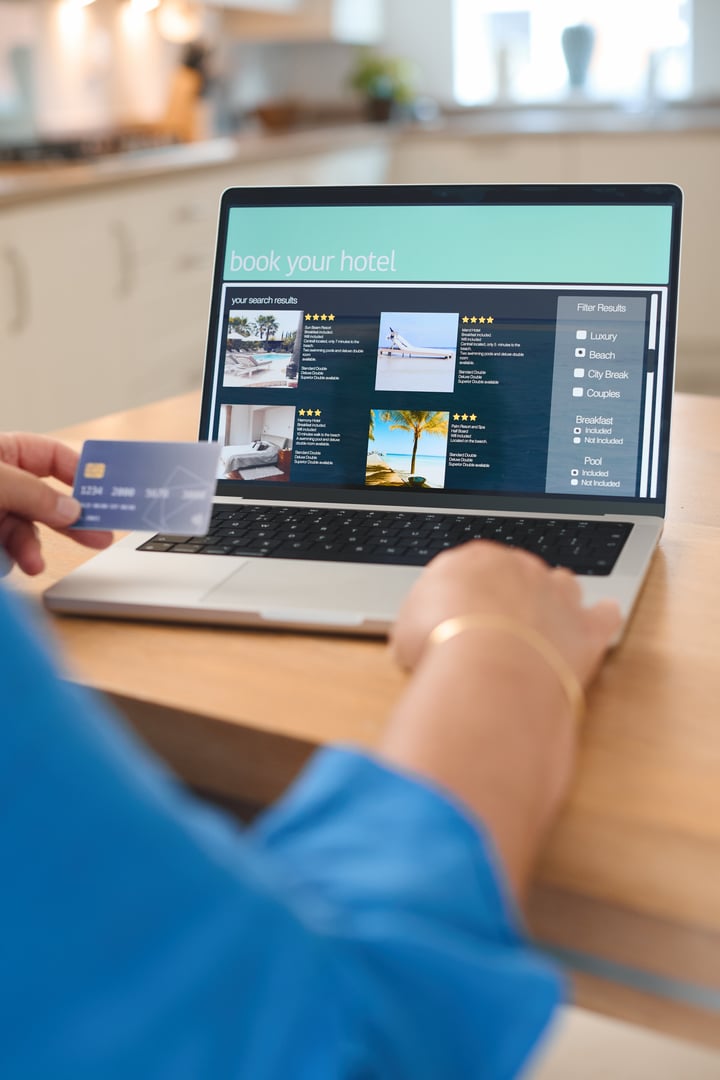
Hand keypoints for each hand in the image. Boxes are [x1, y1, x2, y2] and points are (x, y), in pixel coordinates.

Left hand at [0, 433, 112, 575]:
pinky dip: (16, 558)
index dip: (79, 471)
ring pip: (27, 529)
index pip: (50, 456)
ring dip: (33, 548)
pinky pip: (9, 549)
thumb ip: (34, 493)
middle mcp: (2, 482)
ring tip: (35, 564)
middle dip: (70, 519)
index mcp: (3, 453)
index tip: (104, 490)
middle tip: (100, 535)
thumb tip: (72, 510)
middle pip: (46, 498)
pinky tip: (17, 563)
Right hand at [391, 540, 621, 689]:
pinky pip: (604, 614)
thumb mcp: (405, 630)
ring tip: (543, 623)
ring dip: (556, 600)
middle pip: (521, 573)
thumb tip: (415, 640)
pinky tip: (599, 622)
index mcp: (475, 559)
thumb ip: (417, 624)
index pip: (476, 566)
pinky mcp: (586, 627)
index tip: (463, 609)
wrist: (485, 663)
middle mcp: (520, 568)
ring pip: (564, 584)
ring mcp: (557, 595)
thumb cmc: (440, 642)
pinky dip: (602, 618)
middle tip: (496, 625)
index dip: (471, 591)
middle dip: (511, 594)